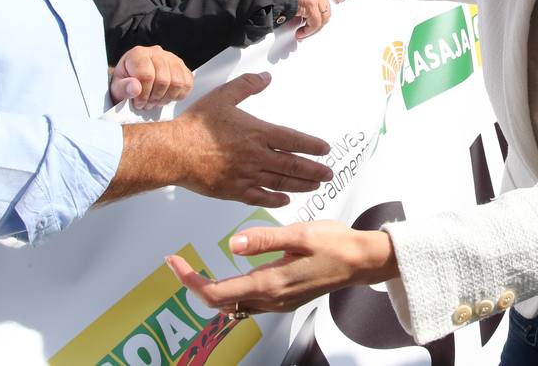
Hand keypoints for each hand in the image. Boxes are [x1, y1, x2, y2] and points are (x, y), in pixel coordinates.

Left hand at [111, 45, 192, 108]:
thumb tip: (135, 89)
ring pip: (178, 82)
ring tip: (156, 102)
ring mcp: (172, 58)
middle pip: (163, 80)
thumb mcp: (116, 88)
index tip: (138, 104)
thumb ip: (123, 88)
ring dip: (167, 98)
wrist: (134, 78)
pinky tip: (167, 97)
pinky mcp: (182, 66)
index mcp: (138, 54)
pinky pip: (188, 83)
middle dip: (155, 98)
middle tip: (147, 105)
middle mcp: (157, 52)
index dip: (143, 95)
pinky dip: (179, 95)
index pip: (146, 76)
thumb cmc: (125, 83)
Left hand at [166, 221, 397, 314]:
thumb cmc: (335, 244)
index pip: (216, 292)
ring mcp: (277, 302)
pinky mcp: (283, 298)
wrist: (361, 261)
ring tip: (196, 267)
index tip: (175, 262)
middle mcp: (270, 299)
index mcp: (270, 284)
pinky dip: (230, 290)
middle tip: (179, 263)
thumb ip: (264, 239)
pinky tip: (229, 272)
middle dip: (194, 283)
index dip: (190, 279)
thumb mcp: (299, 233)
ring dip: (211, 289)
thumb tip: (232, 244)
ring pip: (232, 304)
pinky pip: (247, 301)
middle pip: (219, 302)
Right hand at [172, 72, 332, 206]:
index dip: (312, 146)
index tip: (325, 150)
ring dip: (301, 185)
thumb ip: (247, 85)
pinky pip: (260, 197)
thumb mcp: (223, 96)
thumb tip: (266, 77)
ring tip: (316, 185)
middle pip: (293, 165)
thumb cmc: (196, 125)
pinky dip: (276, 199)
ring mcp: (246, 176)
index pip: (293, 140)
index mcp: (257, 133)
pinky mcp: (234, 191)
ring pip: (281, 183)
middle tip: (328, 174)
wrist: (173, 151)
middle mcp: (256, 156)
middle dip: (314, 170)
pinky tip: (286, 199)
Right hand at [289, 0, 330, 39]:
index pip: (321, 0)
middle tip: (308, 29)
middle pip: (325, 9)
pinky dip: (309, 31)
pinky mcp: (311, 3)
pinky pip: (315, 23)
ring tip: (303, 33)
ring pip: (323, 17)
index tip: (309, 20)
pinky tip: (300, 33)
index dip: (316, 13)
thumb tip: (296, 14)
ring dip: (313, 28)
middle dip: (317, 22)